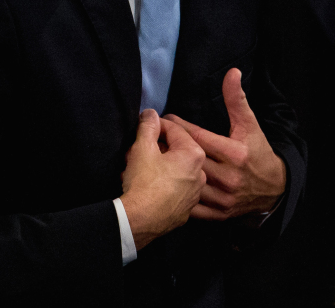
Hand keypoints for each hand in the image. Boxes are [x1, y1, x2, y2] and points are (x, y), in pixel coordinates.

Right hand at [120, 109, 206, 249]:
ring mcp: (194, 194)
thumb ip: (148, 127)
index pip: (175, 130)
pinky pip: (173, 190)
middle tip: (134, 150)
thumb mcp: (142, 148)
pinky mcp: (184, 211)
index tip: (144, 126)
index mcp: (194, 154)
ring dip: (155, 167)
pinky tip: (143, 186)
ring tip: (134, 168)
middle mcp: (200, 173)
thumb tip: (151, 113)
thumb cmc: (144, 181)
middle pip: (175, 152)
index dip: (156, 125)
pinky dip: (160, 185)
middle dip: (154, 149)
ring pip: (173, 171)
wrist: (139, 221)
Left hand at [165, 68, 285, 221]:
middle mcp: (230, 176)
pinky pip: (192, 207)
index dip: (180, 128)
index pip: (199, 138)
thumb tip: (232, 73)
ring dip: (170, 174)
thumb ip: (237, 100)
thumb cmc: (258, 152)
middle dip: (170, 148)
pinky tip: (169, 186)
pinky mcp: (220, 214)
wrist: (274, 187)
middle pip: (190, 161)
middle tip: (153, 138)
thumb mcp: (250, 125)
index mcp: (236, 153)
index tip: (166, 119)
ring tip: (154, 161)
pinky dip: (179, 197)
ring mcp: (224, 197)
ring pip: (188, 185)